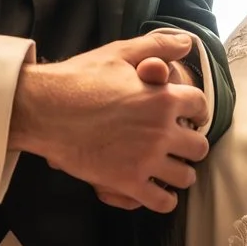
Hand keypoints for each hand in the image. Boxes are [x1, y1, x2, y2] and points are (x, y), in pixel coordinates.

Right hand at [10, 32, 209, 212]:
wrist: (46, 110)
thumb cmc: (80, 78)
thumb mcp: (120, 53)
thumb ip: (157, 46)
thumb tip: (186, 43)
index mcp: (163, 98)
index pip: (201, 106)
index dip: (197, 110)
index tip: (189, 115)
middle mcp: (160, 131)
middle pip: (199, 146)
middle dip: (190, 144)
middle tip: (177, 143)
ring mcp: (145, 160)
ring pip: (185, 177)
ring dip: (180, 172)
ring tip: (168, 167)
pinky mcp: (127, 182)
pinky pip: (162, 201)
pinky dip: (164, 199)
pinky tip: (157, 190)